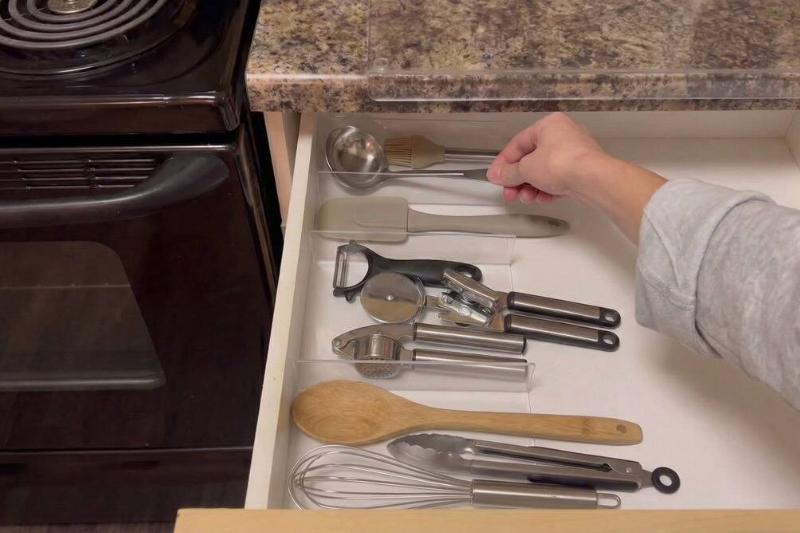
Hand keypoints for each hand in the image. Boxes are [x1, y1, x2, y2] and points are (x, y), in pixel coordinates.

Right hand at [487, 112, 608, 203]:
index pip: (518, 144)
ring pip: (544, 171)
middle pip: (531, 160)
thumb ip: (508, 173)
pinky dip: (547, 189)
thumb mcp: (527, 169)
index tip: (495, 178)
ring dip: (531, 187)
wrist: (593, 179)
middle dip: (518, 180)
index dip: (503, 163)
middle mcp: (562, 135)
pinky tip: (542, 199)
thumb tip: (494, 175)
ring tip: (527, 199)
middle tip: (510, 195)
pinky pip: (558, 179)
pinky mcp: (582, 170)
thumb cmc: (559, 164)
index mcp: (548, 125)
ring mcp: (574, 153)